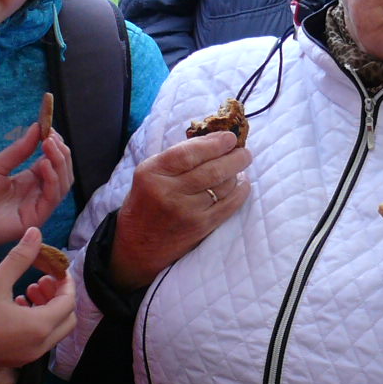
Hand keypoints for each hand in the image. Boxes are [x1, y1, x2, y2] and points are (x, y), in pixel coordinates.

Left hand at [0, 97, 73, 269]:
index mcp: (26, 182)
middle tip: (52, 136)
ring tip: (49, 144)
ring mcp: (35, 207)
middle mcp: (34, 195)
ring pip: (62, 185)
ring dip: (60, 163)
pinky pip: (51, 199)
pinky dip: (52, 180)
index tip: (50, 128)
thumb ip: (18, 150)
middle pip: (61, 173)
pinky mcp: (34, 220)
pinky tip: (43, 164)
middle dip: (61, 153)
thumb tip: (37, 128)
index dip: (54, 146)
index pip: (50, 163)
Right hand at [0, 229, 78, 371]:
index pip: (68, 302)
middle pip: (66, 319)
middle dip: (59, 297)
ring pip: (52, 331)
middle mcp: (39, 346)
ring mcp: (27, 356)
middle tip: (42, 279)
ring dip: (47, 309)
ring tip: (29, 289)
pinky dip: (35, 322)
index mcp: (38, 327)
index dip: (65, 282)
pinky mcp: (15, 360)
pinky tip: (16, 304)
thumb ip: (20, 258)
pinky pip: (37, 340)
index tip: (56, 268)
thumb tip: (36, 233)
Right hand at [108, 130, 250, 288]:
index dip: (214, 144)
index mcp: (153, 173)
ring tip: (240, 165)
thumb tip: (214, 140)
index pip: (189, 153)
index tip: (230, 138)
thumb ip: (176, 157)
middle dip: (234, 158)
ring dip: (237, 173)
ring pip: (223, 186)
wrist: (138, 245)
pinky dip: (240, 191)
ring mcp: (187, 212)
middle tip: (244, 152)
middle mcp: (169, 192)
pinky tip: (242, 183)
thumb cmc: (146, 202)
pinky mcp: (201, 227)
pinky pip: (229, 205)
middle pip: (212, 170)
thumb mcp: (150, 173)